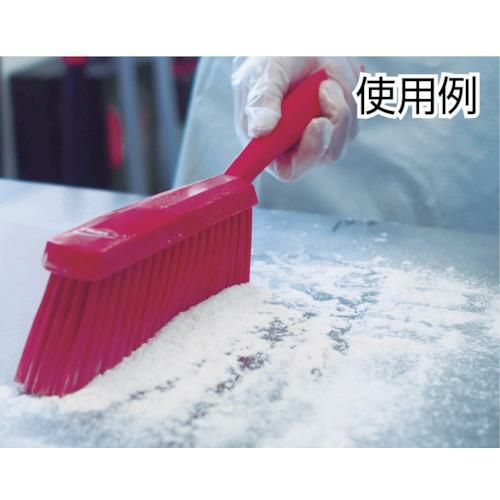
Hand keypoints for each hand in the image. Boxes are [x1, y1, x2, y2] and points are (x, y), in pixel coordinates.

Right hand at [232, 57, 361, 180]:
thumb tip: (260, 131)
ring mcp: (322, 135)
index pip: (291, 170)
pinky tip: (333, 72)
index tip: (318, 123)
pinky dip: (351, 88)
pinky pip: (358, 113)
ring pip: (347, 133)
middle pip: (327, 154)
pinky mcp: (342, 121)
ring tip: (324, 71)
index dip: (307, 154)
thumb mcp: (263, 75)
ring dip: (342, 98)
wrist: (294, 42)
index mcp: (271, 145)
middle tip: (327, 87)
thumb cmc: (269, 60)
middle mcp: (296, 146)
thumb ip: (262, 102)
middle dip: (334, 122)